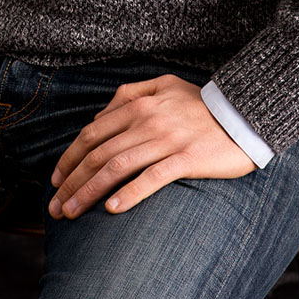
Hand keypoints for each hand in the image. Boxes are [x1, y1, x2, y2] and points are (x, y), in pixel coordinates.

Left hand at [48, 73, 256, 219]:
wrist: (244, 112)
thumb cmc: (201, 103)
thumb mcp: (164, 84)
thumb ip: (130, 94)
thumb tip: (100, 116)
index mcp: (137, 103)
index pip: (91, 134)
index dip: (68, 158)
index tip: (55, 181)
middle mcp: (146, 120)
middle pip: (97, 154)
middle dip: (71, 183)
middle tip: (55, 208)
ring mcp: (166, 139)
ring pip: (116, 167)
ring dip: (89, 192)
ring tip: (72, 214)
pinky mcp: (186, 158)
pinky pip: (152, 178)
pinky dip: (129, 193)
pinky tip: (112, 209)